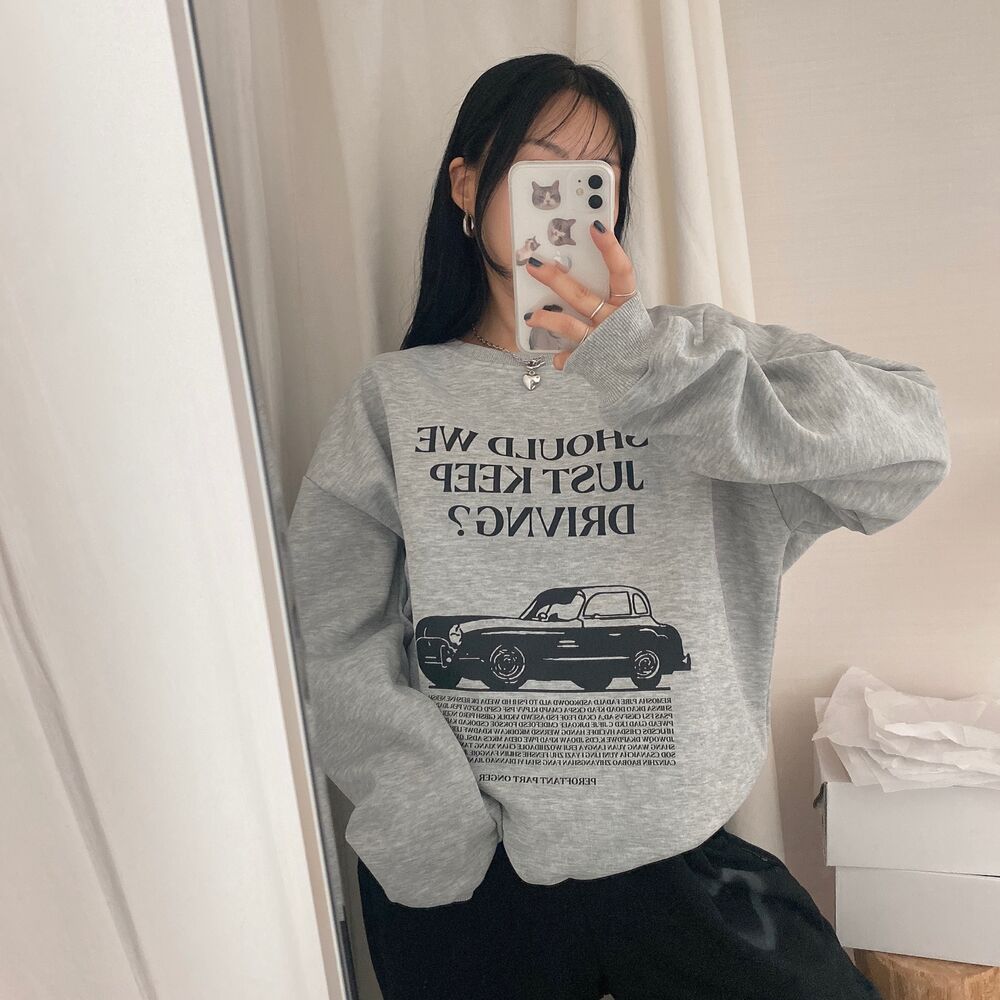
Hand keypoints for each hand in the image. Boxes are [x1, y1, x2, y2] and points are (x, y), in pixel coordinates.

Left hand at [523, 220, 637, 370]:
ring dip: (548, 319)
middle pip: (583, 296)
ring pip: (571, 326)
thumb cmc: (631, 334)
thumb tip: (583, 259)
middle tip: (534, 264)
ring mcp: (602, 341)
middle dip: (556, 279)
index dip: (610, 248)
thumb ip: (610, 289)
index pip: (621, 270)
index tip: (595, 226)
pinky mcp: (592, 361)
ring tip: (530, 316)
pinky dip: (562, 357)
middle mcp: (614, 320)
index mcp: (626, 303)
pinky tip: (554, 356)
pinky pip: (571, 358)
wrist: (646, 373)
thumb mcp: (626, 309)